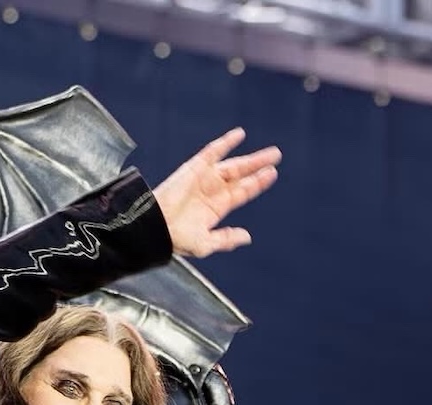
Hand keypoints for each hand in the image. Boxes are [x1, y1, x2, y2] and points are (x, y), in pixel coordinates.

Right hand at [153, 128, 280, 257]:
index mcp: (217, 207)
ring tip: (270, 152)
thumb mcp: (206, 243)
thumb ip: (226, 239)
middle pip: (241, 175)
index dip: (258, 183)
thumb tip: (247, 237)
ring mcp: (204, 178)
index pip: (242, 192)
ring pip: (232, 163)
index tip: (272, 174)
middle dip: (258, 166)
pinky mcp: (194, 168)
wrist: (155, 227)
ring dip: (251, 158)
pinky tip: (240, 135)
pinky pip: (212, 152)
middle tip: (276, 156)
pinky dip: (225, 143)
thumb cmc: (176, 239)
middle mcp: (213, 190)